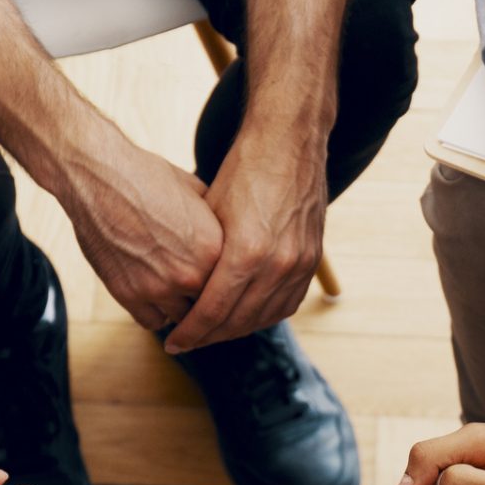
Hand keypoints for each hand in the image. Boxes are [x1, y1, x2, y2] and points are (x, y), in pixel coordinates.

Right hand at [60, 127, 223, 329]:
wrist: (101, 177)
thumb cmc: (149, 177)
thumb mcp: (197, 193)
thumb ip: (216, 224)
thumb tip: (230, 235)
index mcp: (215, 249)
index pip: (232, 284)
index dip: (226, 283)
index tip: (221, 282)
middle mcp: (190, 274)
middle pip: (209, 307)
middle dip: (204, 298)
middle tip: (198, 292)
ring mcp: (158, 288)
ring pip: (182, 319)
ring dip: (180, 308)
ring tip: (176, 293)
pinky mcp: (128, 295)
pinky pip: (152, 322)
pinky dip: (155, 313)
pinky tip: (154, 297)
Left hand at [165, 129, 326, 352]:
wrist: (290, 141)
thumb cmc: (243, 169)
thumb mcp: (210, 213)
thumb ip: (202, 256)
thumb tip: (181, 289)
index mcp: (247, 252)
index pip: (213, 311)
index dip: (191, 332)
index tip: (173, 343)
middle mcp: (277, 264)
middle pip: (238, 321)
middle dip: (209, 336)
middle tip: (188, 342)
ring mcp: (299, 264)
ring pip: (264, 317)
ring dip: (236, 329)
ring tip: (213, 332)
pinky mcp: (311, 260)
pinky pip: (287, 304)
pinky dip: (264, 315)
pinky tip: (246, 316)